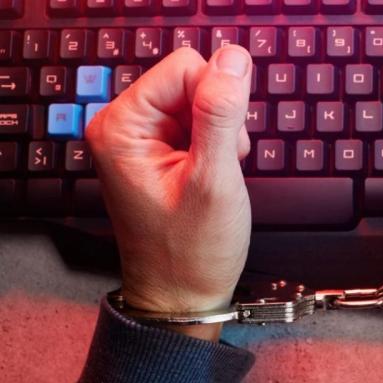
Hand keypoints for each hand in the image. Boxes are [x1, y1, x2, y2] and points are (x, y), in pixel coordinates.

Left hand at [87, 46, 252, 335]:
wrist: (182, 295)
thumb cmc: (190, 252)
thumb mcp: (213, 181)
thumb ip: (221, 115)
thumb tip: (232, 60)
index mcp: (122, 127)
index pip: (185, 67)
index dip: (218, 100)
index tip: (220, 145)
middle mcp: (126, 125)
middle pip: (193, 80)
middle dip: (220, 118)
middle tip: (218, 164)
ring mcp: (144, 138)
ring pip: (204, 100)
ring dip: (222, 133)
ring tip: (216, 174)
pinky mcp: (162, 149)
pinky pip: (202, 121)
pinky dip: (219, 144)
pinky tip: (215, 174)